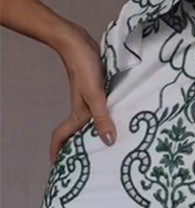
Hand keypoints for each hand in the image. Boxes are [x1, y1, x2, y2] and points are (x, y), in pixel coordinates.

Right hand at [50, 25, 115, 162]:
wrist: (78, 42)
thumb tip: (109, 141)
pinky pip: (104, 108)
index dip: (57, 151)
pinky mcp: (100, 89)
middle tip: (95, 164)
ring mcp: (91, 99)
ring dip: (100, 131)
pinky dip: (110, 116)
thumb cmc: (84, 67)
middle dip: (83, 147)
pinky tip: (124, 118)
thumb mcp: (95, 95)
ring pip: (94, 120)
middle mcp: (84, 109)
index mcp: (78, 113)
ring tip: (115, 145)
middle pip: (80, 132)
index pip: (62, 136)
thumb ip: (102, 117)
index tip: (58, 166)